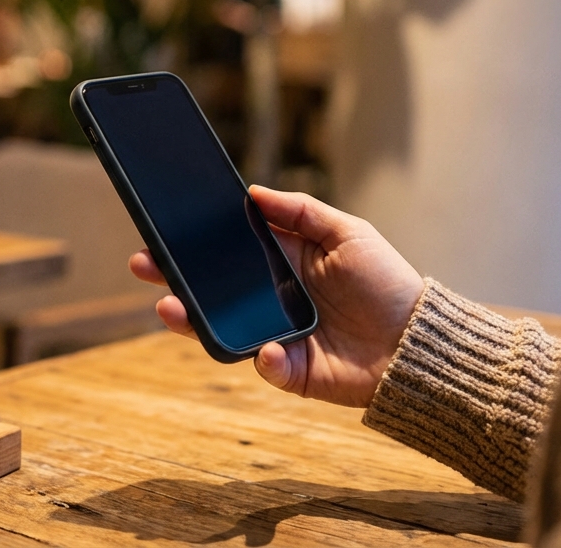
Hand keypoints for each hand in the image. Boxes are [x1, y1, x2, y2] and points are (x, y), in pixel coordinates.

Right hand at [130, 185, 423, 407]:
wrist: (416, 342)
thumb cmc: (385, 282)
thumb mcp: (348, 231)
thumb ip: (301, 210)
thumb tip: (252, 191)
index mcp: (282, 260)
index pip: (228, 248)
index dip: (195, 240)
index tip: (162, 227)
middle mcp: (270, 297)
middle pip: (211, 287)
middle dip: (173, 276)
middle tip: (143, 264)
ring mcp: (273, 333)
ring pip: (220, 327)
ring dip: (190, 319)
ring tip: (169, 307)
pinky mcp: (288, 370)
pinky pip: (263, 365)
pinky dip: (262, 359)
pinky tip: (268, 348)